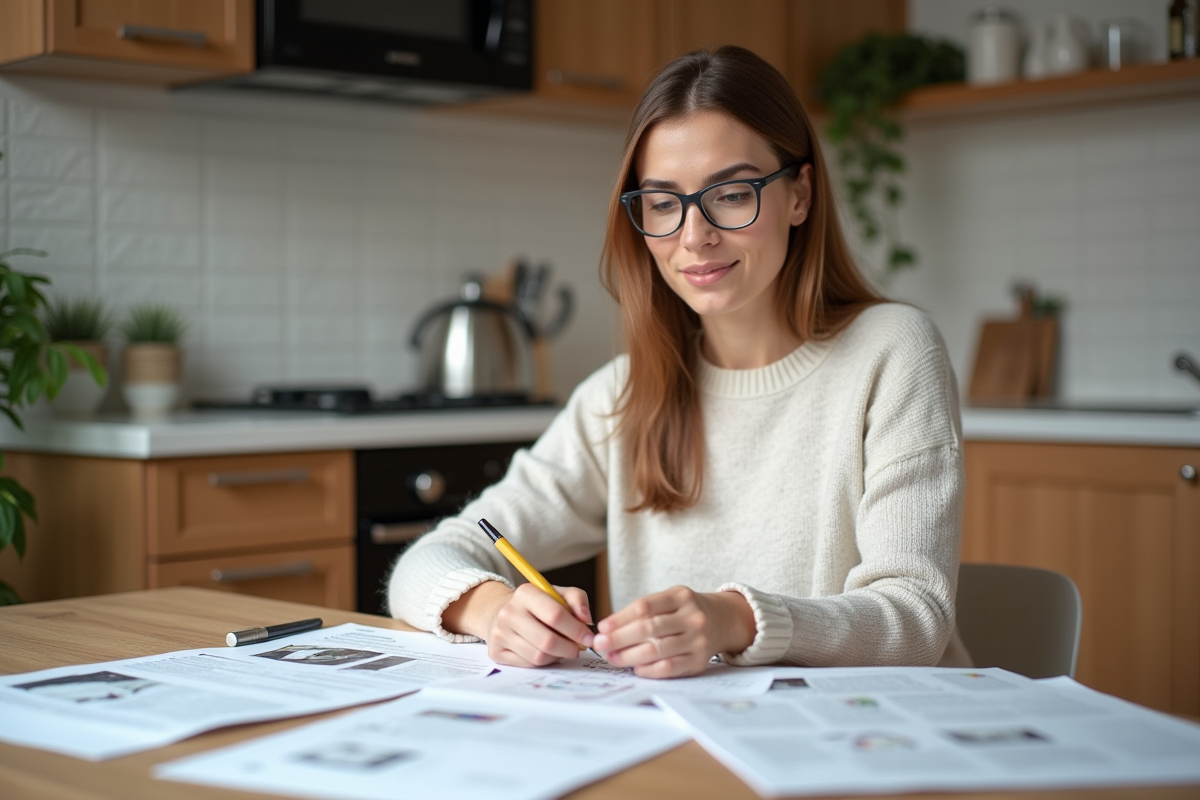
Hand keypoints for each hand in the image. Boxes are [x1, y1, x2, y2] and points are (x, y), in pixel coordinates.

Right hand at [443, 580, 594, 667]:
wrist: (506, 613)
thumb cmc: (538, 605)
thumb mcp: (558, 594)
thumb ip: (577, 600)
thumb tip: (586, 619)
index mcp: (525, 593)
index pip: (555, 615)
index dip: (576, 630)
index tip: (588, 637)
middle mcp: (509, 612)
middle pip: (547, 640)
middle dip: (569, 648)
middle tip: (579, 648)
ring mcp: (500, 633)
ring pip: (539, 656)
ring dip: (558, 656)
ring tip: (563, 648)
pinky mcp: (497, 651)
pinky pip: (529, 664)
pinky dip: (544, 661)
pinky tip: (548, 652)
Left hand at [592, 587, 756, 677]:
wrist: (723, 621)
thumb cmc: (685, 611)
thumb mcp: (670, 599)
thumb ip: (644, 610)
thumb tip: (608, 629)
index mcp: (681, 596)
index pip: (645, 607)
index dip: (620, 618)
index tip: (602, 627)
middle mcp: (693, 617)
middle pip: (649, 629)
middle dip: (619, 638)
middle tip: (600, 644)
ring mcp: (698, 640)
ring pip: (657, 650)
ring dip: (629, 656)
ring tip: (612, 657)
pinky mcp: (699, 661)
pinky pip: (669, 668)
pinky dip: (648, 669)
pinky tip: (634, 668)